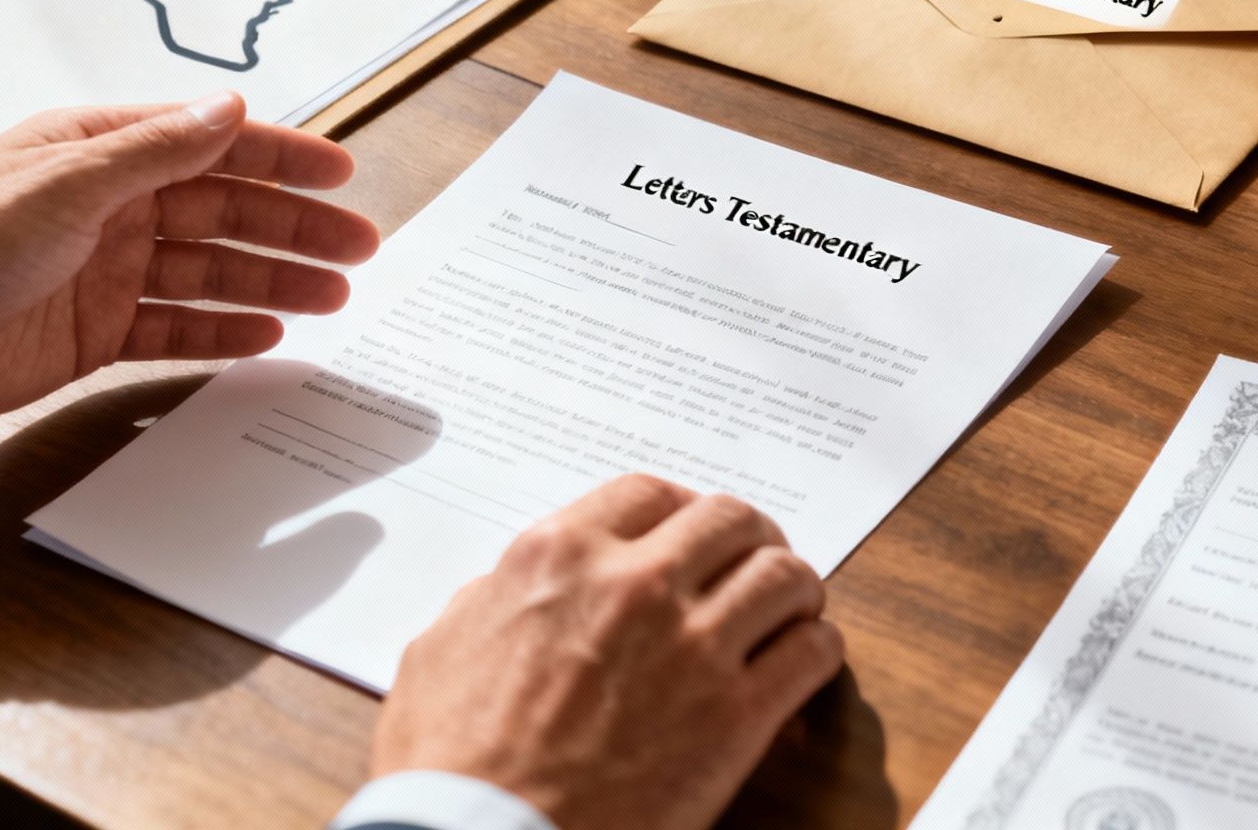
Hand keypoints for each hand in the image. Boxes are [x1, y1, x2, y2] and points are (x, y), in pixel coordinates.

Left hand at [0, 92, 377, 439]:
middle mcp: (110, 206)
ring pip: (210, 272)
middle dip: (294, 228)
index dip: (282, 157)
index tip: (342, 175)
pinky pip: (175, 329)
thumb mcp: (70, 182)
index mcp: (100, 150)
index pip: (211, 145)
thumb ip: (158, 148)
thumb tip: (232, 104)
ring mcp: (105, 271)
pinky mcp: (94, 332)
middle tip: (359, 249)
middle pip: (224, 211)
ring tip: (334, 298)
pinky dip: (222, 333)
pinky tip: (269, 336)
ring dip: (273, 281)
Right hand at [372, 475, 844, 829]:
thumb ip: (488, 600)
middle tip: (752, 563)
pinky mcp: (737, 716)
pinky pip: (813, 652)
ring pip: (786, 575)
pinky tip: (803, 664)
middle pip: (729, 520)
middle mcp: (634, 584)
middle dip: (749, 538)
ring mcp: (693, 646)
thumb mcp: (440, 652)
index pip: (649, 493)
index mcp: (559, 557)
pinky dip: (817, 649)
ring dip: (794, 589)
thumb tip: (505, 589)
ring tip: (791, 610)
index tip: (691, 532)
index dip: (680, 510)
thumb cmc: (448, 763)